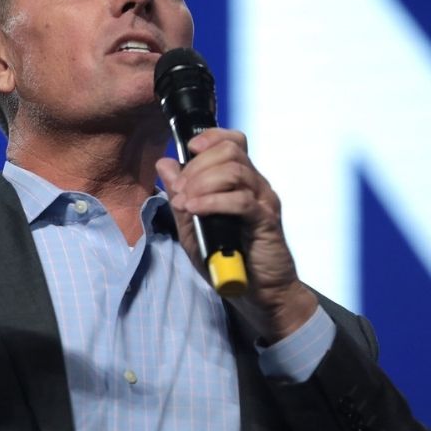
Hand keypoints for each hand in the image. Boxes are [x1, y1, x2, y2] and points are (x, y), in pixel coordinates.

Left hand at [155, 128, 317, 342]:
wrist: (258, 293)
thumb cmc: (227, 258)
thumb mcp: (193, 226)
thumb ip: (181, 195)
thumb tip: (165, 164)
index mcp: (241, 180)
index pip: (232, 141)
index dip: (210, 138)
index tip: (189, 149)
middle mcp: (256, 185)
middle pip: (230, 151)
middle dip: (197, 166)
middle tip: (180, 190)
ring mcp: (263, 201)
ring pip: (235, 171)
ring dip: (202, 182)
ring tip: (185, 203)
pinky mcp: (266, 221)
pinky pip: (240, 201)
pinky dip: (212, 202)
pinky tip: (195, 210)